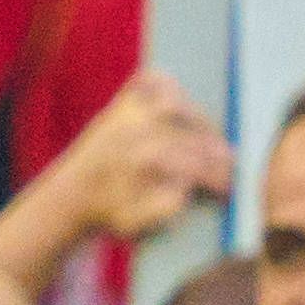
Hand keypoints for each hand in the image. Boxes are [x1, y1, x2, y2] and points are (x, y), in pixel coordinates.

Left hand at [31, 71, 233, 250]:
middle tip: (231, 166)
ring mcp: (126, 114)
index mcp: (140, 161)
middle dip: (215, 150)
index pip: (194, 163)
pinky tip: (184, 103)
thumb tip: (189, 183)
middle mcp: (133, 131)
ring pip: (174, 101)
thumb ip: (166, 205)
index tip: (231, 189)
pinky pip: (148, 81)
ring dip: (199, 118)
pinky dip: (168, 84)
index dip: (219, 177)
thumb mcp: (139, 223)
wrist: (73, 195)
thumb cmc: (112, 213)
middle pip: (189, 131)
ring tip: (211, 137)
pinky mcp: (121, 105)